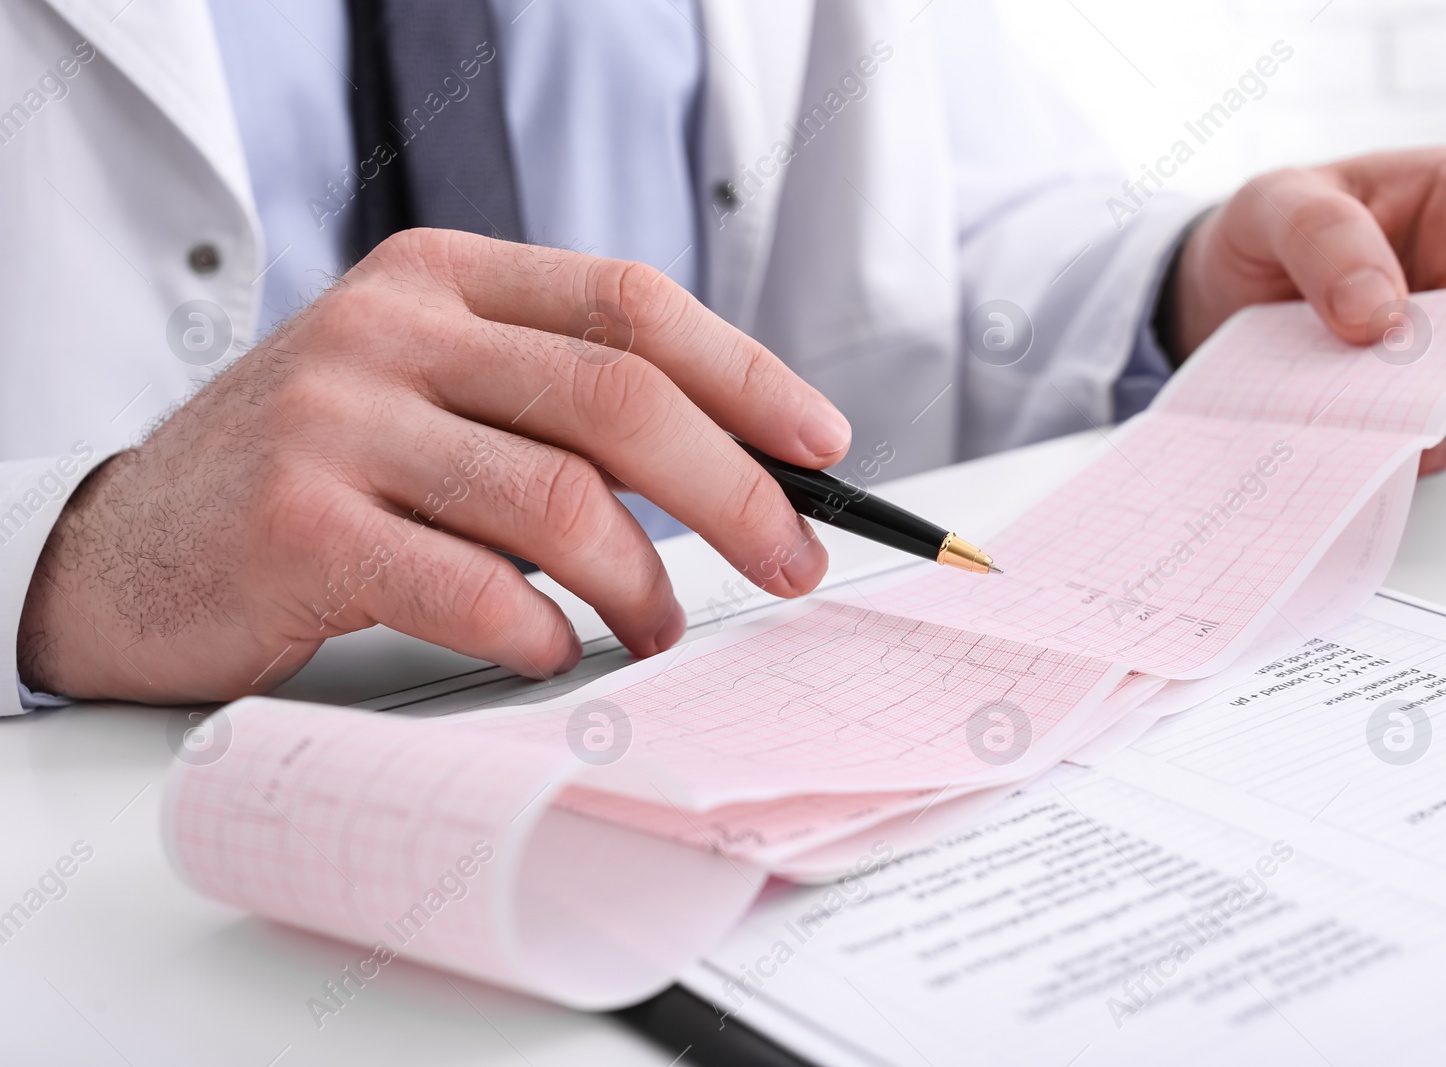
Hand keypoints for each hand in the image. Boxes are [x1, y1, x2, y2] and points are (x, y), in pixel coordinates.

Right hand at [19, 230, 850, 701]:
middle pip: (619, 395)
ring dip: (642, 583)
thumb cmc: (317, 473)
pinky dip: (542, 632)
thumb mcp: (429, 392)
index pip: (631, 303)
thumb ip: (552, 404)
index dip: (746, 376)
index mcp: (440, 280)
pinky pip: (473, 589)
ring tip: (656, 628)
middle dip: (735, 491)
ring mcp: (337, 423)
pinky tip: (551, 649)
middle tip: (790, 561)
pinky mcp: (297, 526)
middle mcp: (390, 331)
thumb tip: (739, 470)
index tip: (823, 447)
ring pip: (560, 499)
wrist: (133, 542)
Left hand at [1163, 147, 1445, 473]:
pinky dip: (1411, 447)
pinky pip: (1443, 432)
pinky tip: (1368, 444)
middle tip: (1427, 426)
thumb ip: (1321, 239)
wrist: (1227, 282)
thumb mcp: (1273, 205)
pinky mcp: (1433, 390)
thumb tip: (1379, 315)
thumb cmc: (1268, 223)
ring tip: (1372, 427)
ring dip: (1439, 425)